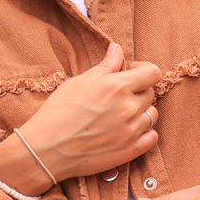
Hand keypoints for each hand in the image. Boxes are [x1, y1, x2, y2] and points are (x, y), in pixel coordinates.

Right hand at [0, 43, 160, 189]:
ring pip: (152, 115)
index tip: (131, 73)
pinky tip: (127, 131)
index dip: (143, 70)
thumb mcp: (79, 81)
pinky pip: (152, 137)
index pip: (153, 72)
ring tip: (121, 115)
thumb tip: (117, 49)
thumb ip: (105, 66)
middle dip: (138, 91)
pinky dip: (144, 133)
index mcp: (117, 86)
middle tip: (118, 97)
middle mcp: (129, 108)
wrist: (47, 149)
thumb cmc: (58, 112)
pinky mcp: (130, 150)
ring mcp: (132, 131)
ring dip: (141, 112)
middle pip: (150, 93)